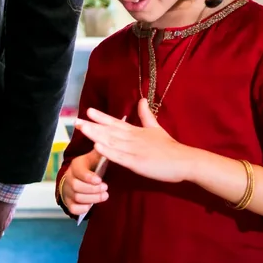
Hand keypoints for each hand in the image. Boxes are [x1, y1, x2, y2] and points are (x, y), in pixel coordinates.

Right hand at [59, 149, 107, 216]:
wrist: (80, 177)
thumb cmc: (91, 167)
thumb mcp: (95, 157)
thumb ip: (100, 151)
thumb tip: (104, 144)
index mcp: (75, 165)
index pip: (79, 171)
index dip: (89, 177)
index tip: (100, 180)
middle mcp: (68, 178)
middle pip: (76, 186)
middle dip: (93, 189)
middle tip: (105, 189)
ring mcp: (67, 190)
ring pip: (77, 198)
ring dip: (92, 198)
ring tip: (105, 195)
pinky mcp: (69, 202)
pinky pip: (73, 208)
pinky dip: (83, 208)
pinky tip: (92, 204)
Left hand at [73, 99, 197, 183]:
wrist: (185, 161)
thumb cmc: (170, 148)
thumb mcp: (156, 129)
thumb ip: (146, 116)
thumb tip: (141, 100)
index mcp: (136, 132)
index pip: (116, 123)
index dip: (102, 117)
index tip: (88, 111)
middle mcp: (133, 139)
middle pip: (109, 131)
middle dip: (92, 126)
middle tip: (76, 121)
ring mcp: (134, 150)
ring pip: (111, 142)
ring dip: (96, 135)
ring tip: (82, 129)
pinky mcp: (137, 163)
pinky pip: (119, 157)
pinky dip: (108, 152)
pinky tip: (96, 148)